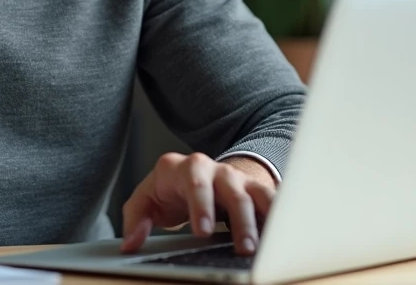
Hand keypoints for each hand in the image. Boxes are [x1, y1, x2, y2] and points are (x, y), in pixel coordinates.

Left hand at [121, 153, 275, 256]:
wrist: (194, 174)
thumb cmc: (169, 191)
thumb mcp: (146, 200)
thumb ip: (135, 219)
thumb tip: (131, 244)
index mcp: (183, 168)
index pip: (195, 183)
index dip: (201, 206)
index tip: (203, 232)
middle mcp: (213, 169)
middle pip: (231, 190)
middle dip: (239, 220)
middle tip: (242, 247)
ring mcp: (235, 177)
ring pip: (255, 194)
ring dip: (262, 220)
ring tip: (264, 247)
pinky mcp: (253, 188)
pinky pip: (271, 198)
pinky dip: (279, 214)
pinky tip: (284, 233)